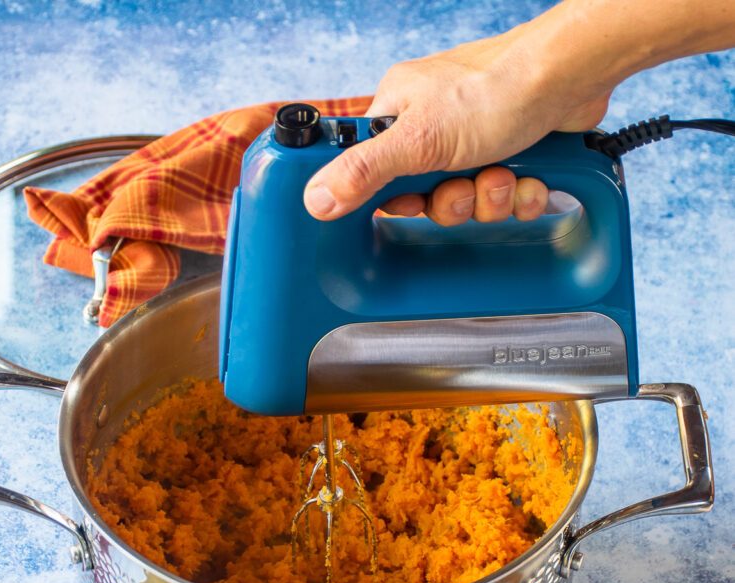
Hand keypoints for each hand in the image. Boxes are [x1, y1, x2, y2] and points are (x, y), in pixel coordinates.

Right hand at [303, 21, 609, 224]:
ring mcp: (474, 140)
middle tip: (465, 186)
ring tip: (503, 174)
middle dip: (453, 202)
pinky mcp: (510, 151)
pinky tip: (529, 176)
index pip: (375, 176)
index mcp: (399, 114)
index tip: (413, 201)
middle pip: (426, 198)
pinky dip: (520, 193)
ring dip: (490, 199)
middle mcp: (433, 126)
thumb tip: (314, 199)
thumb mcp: (418, 140)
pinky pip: (503, 197)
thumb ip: (363, 172)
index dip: (397, 200)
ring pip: (468, 201)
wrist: (569, 78)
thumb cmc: (495, 90)